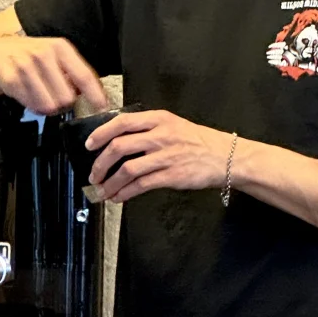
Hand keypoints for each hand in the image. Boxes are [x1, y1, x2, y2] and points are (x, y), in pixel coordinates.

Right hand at [0, 36, 107, 114]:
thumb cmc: (31, 56)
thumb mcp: (55, 55)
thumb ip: (74, 73)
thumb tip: (95, 95)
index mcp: (60, 47)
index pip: (84, 75)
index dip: (95, 95)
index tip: (103, 107)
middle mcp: (43, 54)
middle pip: (67, 97)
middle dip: (65, 103)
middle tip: (57, 97)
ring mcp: (25, 66)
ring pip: (49, 105)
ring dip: (48, 107)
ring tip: (42, 96)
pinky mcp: (11, 79)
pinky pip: (31, 106)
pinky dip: (33, 106)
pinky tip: (29, 96)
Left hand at [85, 110, 232, 202]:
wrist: (227, 157)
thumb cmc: (201, 142)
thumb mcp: (175, 125)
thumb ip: (149, 129)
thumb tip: (119, 141)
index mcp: (160, 119)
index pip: (123, 122)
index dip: (101, 133)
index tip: (90, 144)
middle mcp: (161, 135)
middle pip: (119, 146)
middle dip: (100, 163)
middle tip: (94, 174)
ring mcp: (166, 156)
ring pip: (127, 169)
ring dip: (110, 182)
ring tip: (103, 190)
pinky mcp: (172, 176)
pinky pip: (141, 185)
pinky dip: (125, 193)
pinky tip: (119, 197)